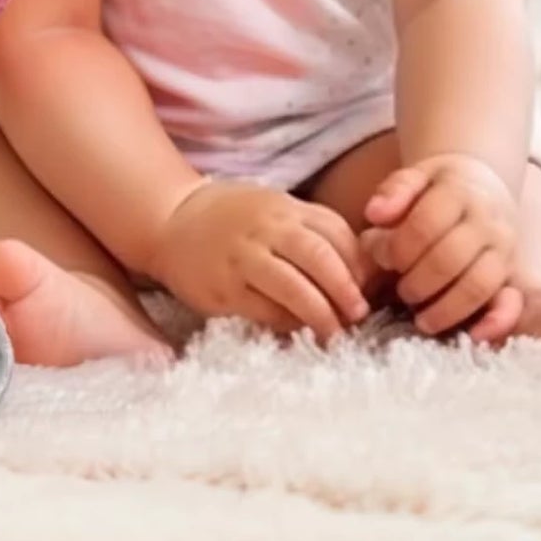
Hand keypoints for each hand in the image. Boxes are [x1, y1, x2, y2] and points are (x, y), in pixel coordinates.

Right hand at [148, 181, 374, 342]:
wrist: (171, 219)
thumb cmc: (232, 218)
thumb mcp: (274, 208)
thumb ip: (312, 230)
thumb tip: (361, 272)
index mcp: (284, 207)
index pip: (335, 232)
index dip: (358, 263)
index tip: (369, 287)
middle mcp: (265, 228)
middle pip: (319, 258)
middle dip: (345, 290)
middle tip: (358, 314)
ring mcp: (242, 258)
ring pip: (294, 288)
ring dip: (321, 314)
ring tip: (334, 333)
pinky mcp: (223, 289)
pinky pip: (264, 311)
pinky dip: (287, 324)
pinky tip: (297, 331)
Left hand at [361, 153, 521, 339]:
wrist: (485, 186)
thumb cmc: (439, 187)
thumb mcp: (415, 176)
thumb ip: (394, 191)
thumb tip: (374, 214)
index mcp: (458, 191)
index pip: (426, 224)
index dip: (399, 248)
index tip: (384, 260)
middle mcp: (487, 221)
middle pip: (449, 258)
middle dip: (417, 281)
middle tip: (400, 292)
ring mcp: (505, 249)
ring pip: (478, 285)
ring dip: (445, 308)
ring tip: (420, 318)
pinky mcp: (514, 275)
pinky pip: (512, 302)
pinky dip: (496, 322)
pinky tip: (472, 336)